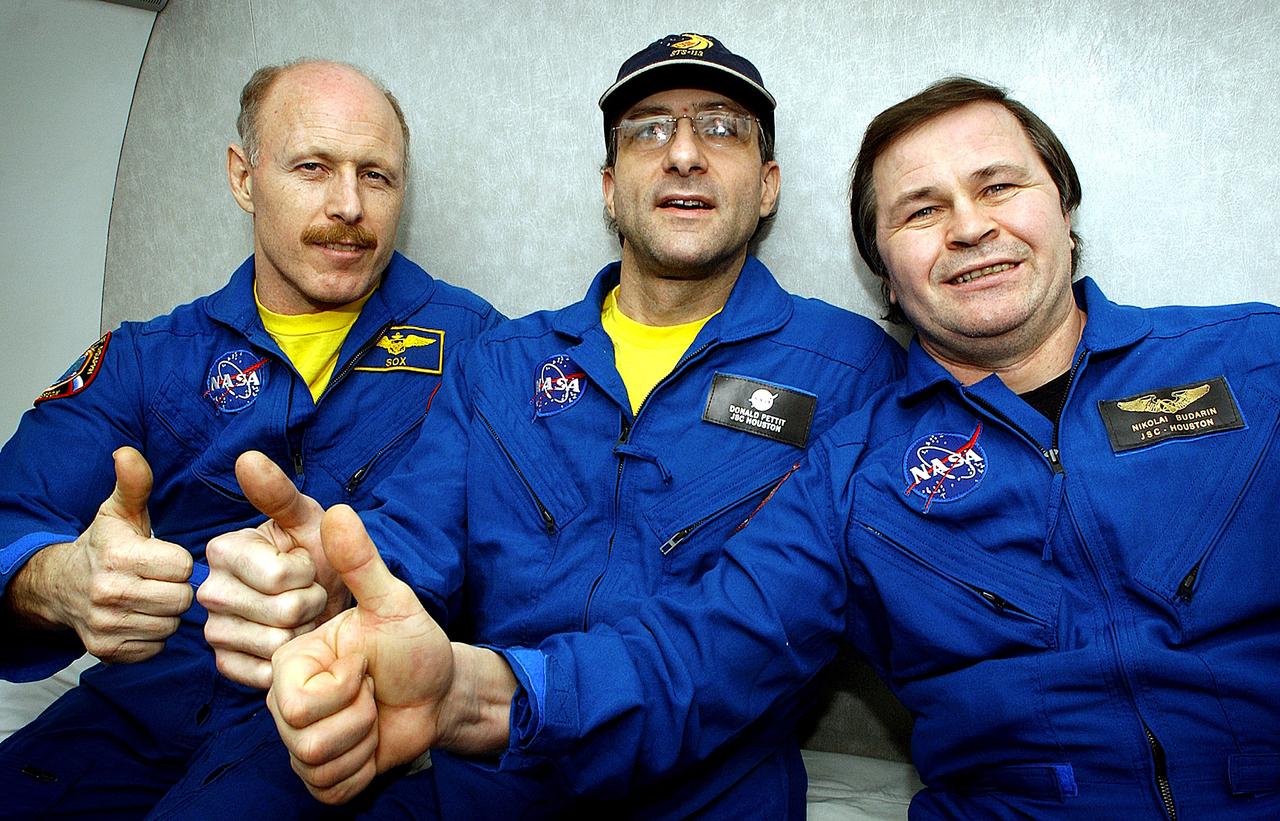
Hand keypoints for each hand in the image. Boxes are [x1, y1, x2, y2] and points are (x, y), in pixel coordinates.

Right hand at [8, 447, 191, 662]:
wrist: (63, 586)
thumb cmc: (105, 545)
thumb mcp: (119, 512)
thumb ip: (133, 484)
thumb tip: (127, 452)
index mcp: (118, 558)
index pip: (182, 566)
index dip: (178, 561)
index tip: (163, 557)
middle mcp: (109, 594)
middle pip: (181, 599)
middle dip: (177, 588)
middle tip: (160, 579)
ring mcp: (106, 626)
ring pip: (171, 625)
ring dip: (167, 613)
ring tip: (151, 596)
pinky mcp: (108, 652)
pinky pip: (156, 647)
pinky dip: (153, 634)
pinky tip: (140, 617)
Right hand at [199, 451, 344, 688]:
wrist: (330, 607)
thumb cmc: (319, 558)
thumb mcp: (309, 521)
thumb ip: (279, 493)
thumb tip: (247, 457)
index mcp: (222, 550)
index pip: (278, 576)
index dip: (308, 572)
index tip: (306, 563)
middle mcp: (208, 590)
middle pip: (281, 611)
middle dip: (311, 602)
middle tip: (308, 592)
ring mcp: (213, 630)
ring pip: (277, 644)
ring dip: (305, 632)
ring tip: (301, 617)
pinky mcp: (224, 665)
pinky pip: (265, 672)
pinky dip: (290, 662)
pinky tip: (291, 644)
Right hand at [267, 504, 452, 803]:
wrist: (438, 692)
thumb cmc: (413, 645)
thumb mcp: (393, 603)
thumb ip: (361, 562)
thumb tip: (336, 510)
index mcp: (291, 662)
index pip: (294, 703)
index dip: (345, 690)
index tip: (364, 668)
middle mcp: (284, 701)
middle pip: (302, 739)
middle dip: (359, 719)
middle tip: (372, 693)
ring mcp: (298, 739)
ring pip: (318, 766)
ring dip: (364, 743)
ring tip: (374, 715)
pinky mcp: (318, 773)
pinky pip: (331, 789)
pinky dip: (364, 770)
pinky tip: (373, 743)